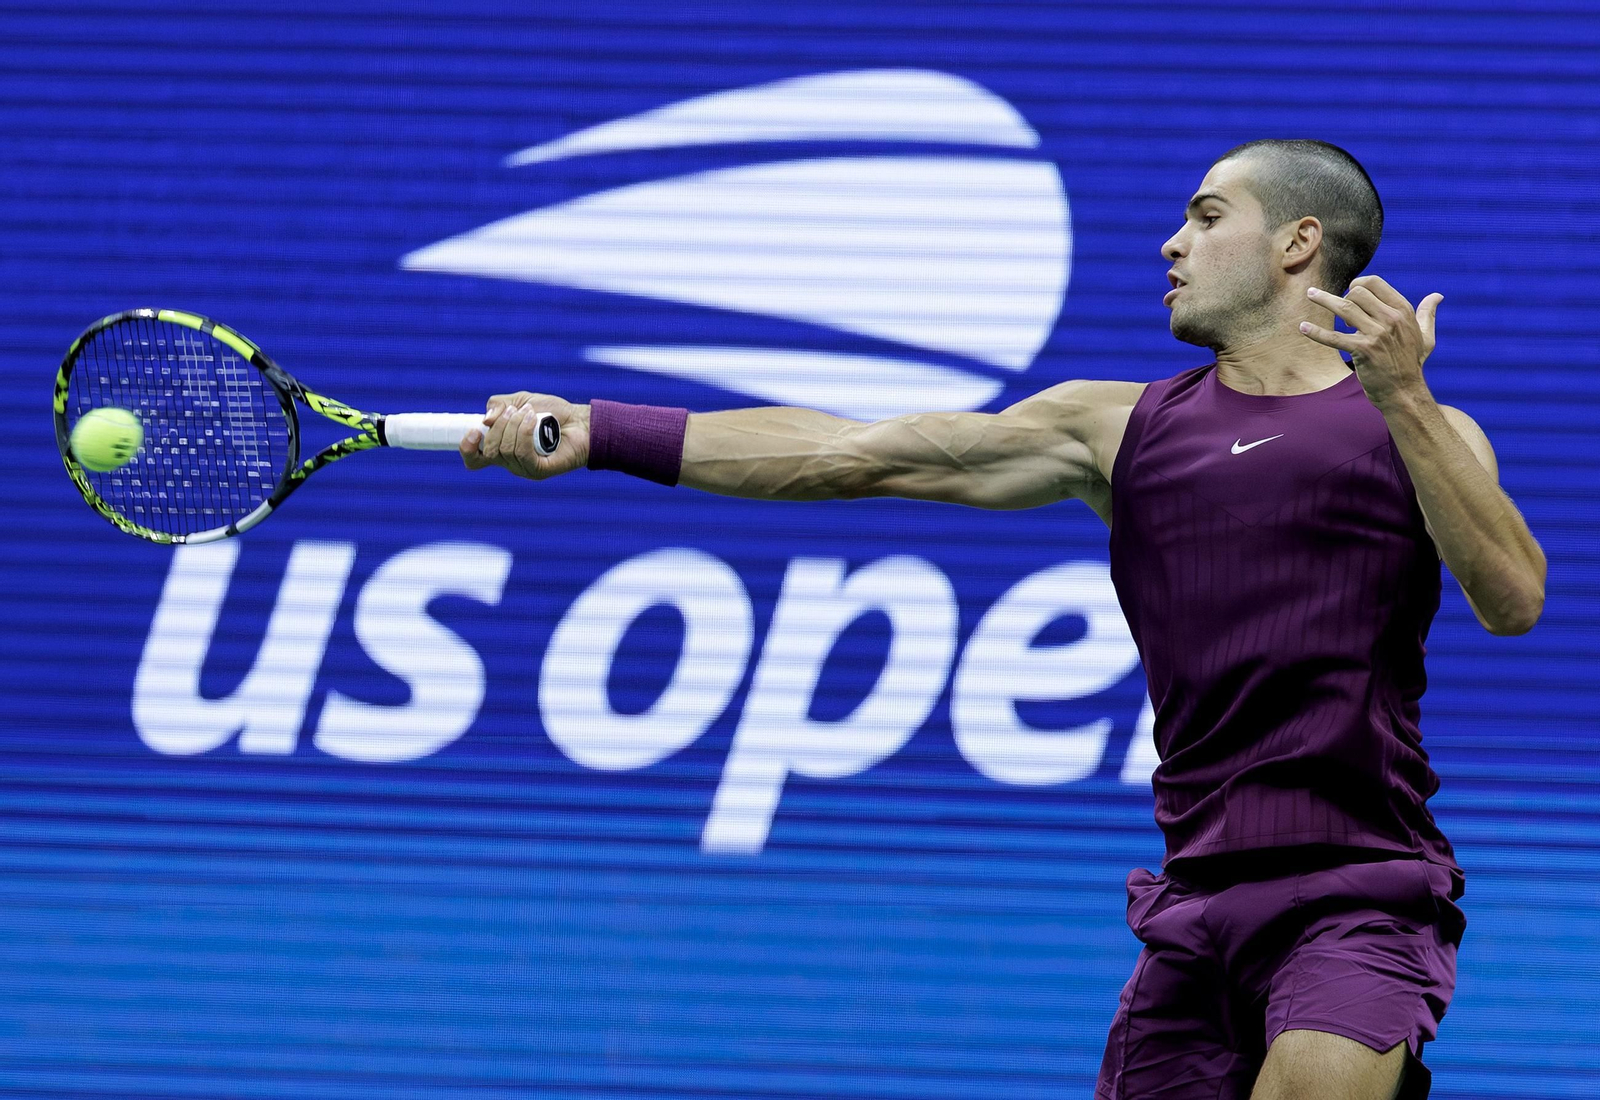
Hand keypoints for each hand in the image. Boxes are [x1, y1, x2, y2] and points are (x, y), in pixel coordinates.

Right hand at [460, 391, 589, 479]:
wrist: (580, 420)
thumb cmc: (552, 412)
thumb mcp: (521, 401)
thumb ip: (498, 405)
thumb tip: (486, 421)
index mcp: (500, 447)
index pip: (474, 459)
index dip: (467, 448)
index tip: (475, 430)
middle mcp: (509, 461)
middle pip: (488, 452)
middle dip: (499, 426)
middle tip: (515, 411)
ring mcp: (524, 468)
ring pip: (505, 450)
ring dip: (514, 425)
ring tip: (530, 413)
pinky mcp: (539, 470)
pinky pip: (522, 454)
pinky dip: (524, 432)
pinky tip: (534, 420)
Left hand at [1299, 276, 1442, 407]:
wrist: (1404, 391)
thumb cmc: (1412, 363)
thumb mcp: (1426, 336)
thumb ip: (1427, 314)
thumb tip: (1437, 296)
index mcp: (1403, 310)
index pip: (1375, 283)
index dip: (1358, 285)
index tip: (1351, 295)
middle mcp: (1391, 319)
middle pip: (1357, 293)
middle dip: (1343, 297)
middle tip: (1340, 311)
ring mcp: (1377, 334)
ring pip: (1345, 308)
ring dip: (1323, 300)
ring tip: (1310, 294)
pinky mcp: (1363, 351)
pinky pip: (1334, 338)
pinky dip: (1316, 332)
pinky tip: (1302, 327)